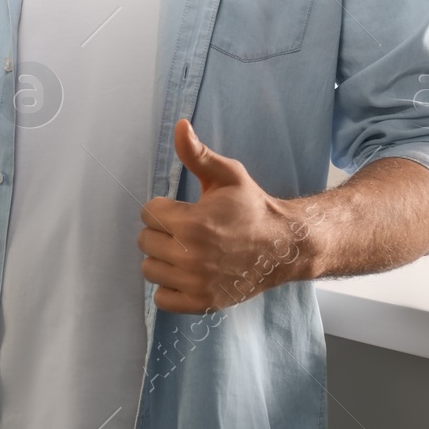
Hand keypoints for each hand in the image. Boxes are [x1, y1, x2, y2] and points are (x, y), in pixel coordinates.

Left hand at [137, 119, 312, 313]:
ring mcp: (197, 283)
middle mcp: (192, 257)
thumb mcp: (227, 175)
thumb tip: (179, 126)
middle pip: (145, 241)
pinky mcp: (203, 303)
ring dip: (162, 259)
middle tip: (184, 229)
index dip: (162, 207)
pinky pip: (163, 299)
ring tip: (184, 250)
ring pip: (149, 269)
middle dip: (160, 231)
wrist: (283, 245)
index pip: (147, 213)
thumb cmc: (252, 208)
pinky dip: (169, 288)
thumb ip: (197, 153)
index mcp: (193, 224)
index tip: (181, 209)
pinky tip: (186, 273)